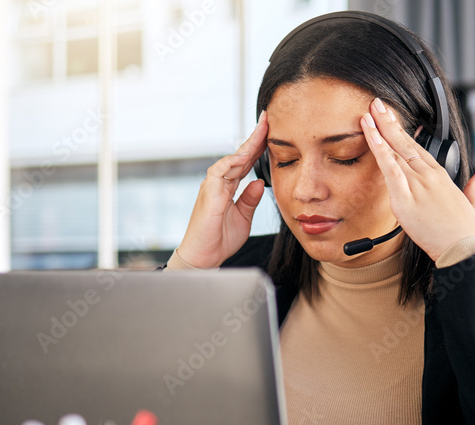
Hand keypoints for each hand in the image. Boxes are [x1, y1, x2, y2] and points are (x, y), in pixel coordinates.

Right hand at [177, 111, 268, 267]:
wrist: (204, 257)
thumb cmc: (219, 239)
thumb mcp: (243, 218)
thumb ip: (250, 199)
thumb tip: (260, 182)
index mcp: (229, 187)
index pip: (246, 162)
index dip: (258, 146)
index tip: (271, 131)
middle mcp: (220, 182)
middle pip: (240, 155)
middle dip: (255, 136)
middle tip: (268, 118)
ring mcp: (212, 186)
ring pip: (232, 159)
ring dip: (247, 144)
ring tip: (262, 130)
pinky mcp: (208, 192)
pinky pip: (220, 171)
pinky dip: (232, 162)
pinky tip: (245, 155)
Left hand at [359, 98, 474, 261]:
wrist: (463, 248)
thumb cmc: (465, 231)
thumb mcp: (474, 204)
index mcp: (440, 176)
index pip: (417, 147)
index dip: (402, 132)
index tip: (392, 119)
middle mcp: (428, 176)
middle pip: (404, 143)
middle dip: (389, 122)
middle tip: (376, 104)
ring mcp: (417, 185)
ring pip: (394, 152)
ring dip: (379, 130)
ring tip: (368, 113)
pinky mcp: (405, 199)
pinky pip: (390, 170)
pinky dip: (380, 151)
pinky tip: (372, 136)